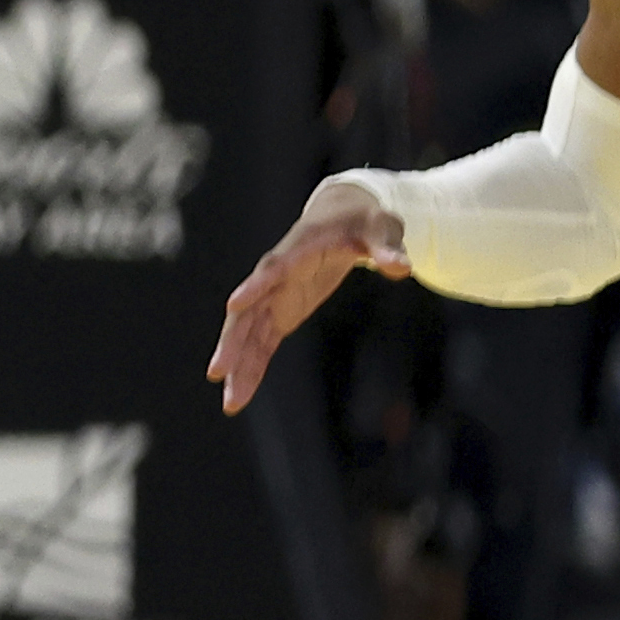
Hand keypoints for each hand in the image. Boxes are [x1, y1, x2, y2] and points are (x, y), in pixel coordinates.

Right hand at [207, 184, 408, 412]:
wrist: (343, 216)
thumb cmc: (364, 221)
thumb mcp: (382, 228)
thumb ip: (388, 247)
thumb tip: (400, 266)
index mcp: (299, 247)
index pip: (273, 268)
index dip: (255, 286)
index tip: (235, 305)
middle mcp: (276, 274)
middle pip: (248, 310)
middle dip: (232, 341)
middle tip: (218, 370)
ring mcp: (275, 296)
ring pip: (248, 333)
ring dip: (237, 365)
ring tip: (230, 403)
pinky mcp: (280, 312)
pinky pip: (260, 344)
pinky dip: (250, 369)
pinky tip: (240, 396)